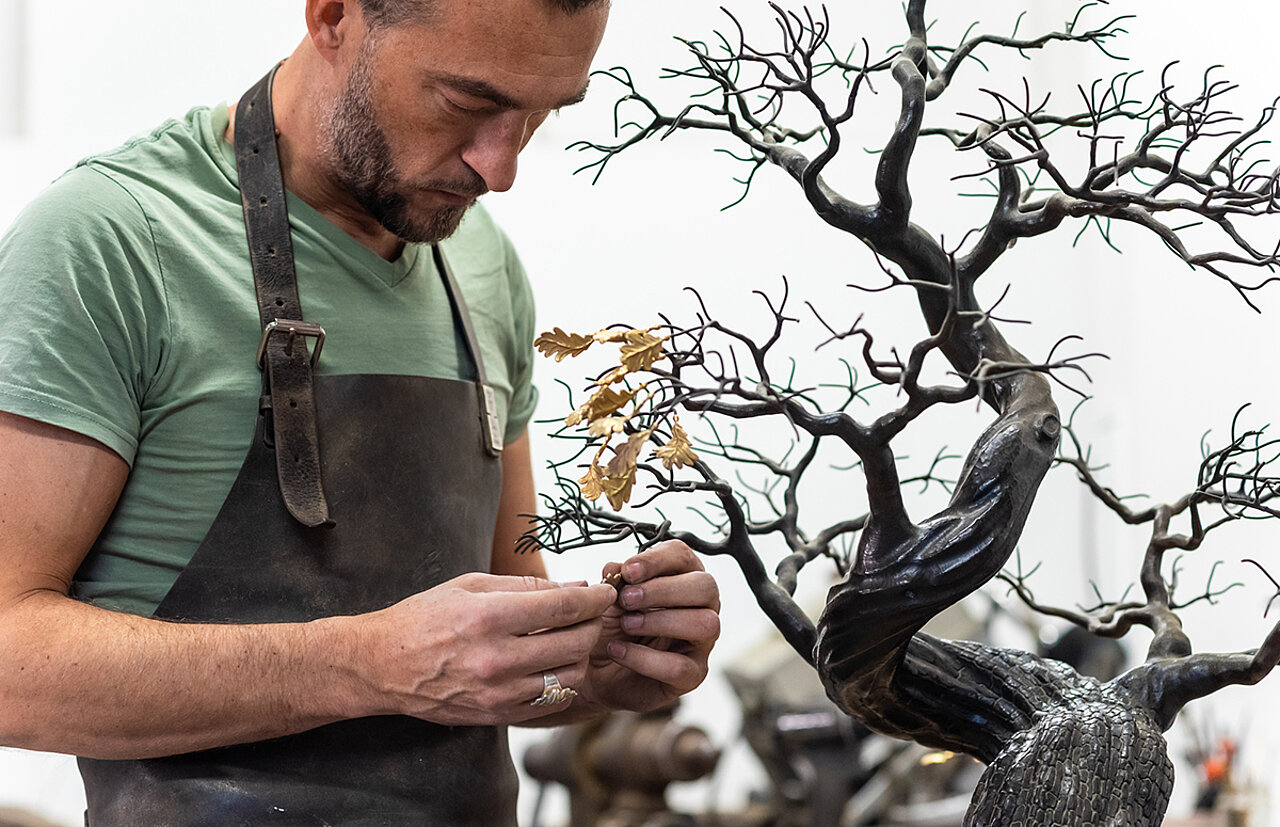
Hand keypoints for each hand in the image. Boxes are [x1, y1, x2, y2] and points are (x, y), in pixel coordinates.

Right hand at [356, 572, 616, 725]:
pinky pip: (551, 701)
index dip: (593, 598)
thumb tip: (575, 585)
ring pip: (570, 675)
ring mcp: (498, 693)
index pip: (563, 607)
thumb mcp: (469, 585)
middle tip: (592, 613)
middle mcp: (495, 658)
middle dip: (593, 624)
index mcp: (488, 617)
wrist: (383, 666)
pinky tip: (553, 664)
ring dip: (581, 655)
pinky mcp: (497, 714)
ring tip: (571, 639)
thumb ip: (525, 585)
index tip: (605, 592)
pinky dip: (563, 681)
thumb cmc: (424, 618)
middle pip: (575, 643)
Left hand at [580, 540, 720, 712]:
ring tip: (627, 624)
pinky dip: (645, 658)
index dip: (657, 560)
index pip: (683, 556)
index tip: (628, 570)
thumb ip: (613, 581)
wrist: (596, 674)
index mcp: (681, 578)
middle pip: (705, 586)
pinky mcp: (692, 675)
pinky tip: (619, 651)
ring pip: (705, 624)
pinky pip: (681, 666)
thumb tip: (615, 567)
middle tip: (626, 599)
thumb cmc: (611, 629)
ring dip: (661, 621)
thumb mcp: (607, 601)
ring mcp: (701, 643)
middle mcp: (701, 607)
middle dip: (664, 590)